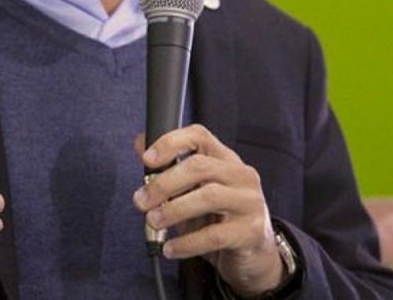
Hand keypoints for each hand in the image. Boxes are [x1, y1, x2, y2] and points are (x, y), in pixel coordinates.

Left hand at [133, 125, 283, 295]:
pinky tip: (170, 248)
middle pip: (199, 166)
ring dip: (173, 210)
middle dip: (164, 183)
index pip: (200, 136)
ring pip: (208, 197)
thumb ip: (169, 170)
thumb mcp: (193, 192)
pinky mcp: (251, 232)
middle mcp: (241, 175)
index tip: (147, 159)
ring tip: (153, 222)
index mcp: (225, 159)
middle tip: (140, 200)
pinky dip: (187, 243)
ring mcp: (250, 202)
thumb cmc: (219, 219)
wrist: (253, 256)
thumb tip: (140, 144)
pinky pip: (214, 235)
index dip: (171, 143)